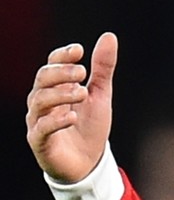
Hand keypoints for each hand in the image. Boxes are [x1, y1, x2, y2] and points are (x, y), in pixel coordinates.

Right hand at [24, 33, 116, 183]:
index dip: (62, 56)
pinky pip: (41, 129)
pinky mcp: (40, 142)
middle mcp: (42, 102)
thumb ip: (102, 69)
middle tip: (82, 72)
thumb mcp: (100, 95)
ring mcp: (38, 121)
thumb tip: (109, 36)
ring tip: (82, 92)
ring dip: (61, 94)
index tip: (78, 50)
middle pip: (42, 79)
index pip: (51, 65)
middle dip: (61, 73)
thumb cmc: (89, 127)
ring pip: (40, 101)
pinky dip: (55, 121)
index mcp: (54, 88)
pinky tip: (71, 116)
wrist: (88, 163)